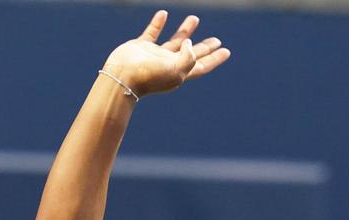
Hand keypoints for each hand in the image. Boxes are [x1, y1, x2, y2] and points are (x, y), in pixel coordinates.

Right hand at [102, 11, 230, 97]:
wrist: (122, 76)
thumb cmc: (149, 76)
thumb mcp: (176, 69)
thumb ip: (189, 56)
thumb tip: (190, 42)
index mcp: (179, 73)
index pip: (201, 65)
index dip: (214, 59)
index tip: (226, 50)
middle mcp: (169, 64)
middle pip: (191, 53)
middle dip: (204, 47)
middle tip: (217, 40)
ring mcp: (154, 56)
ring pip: (174, 41)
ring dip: (185, 31)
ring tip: (195, 18)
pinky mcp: (140, 46)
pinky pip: (152, 32)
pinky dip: (158, 23)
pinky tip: (164, 14)